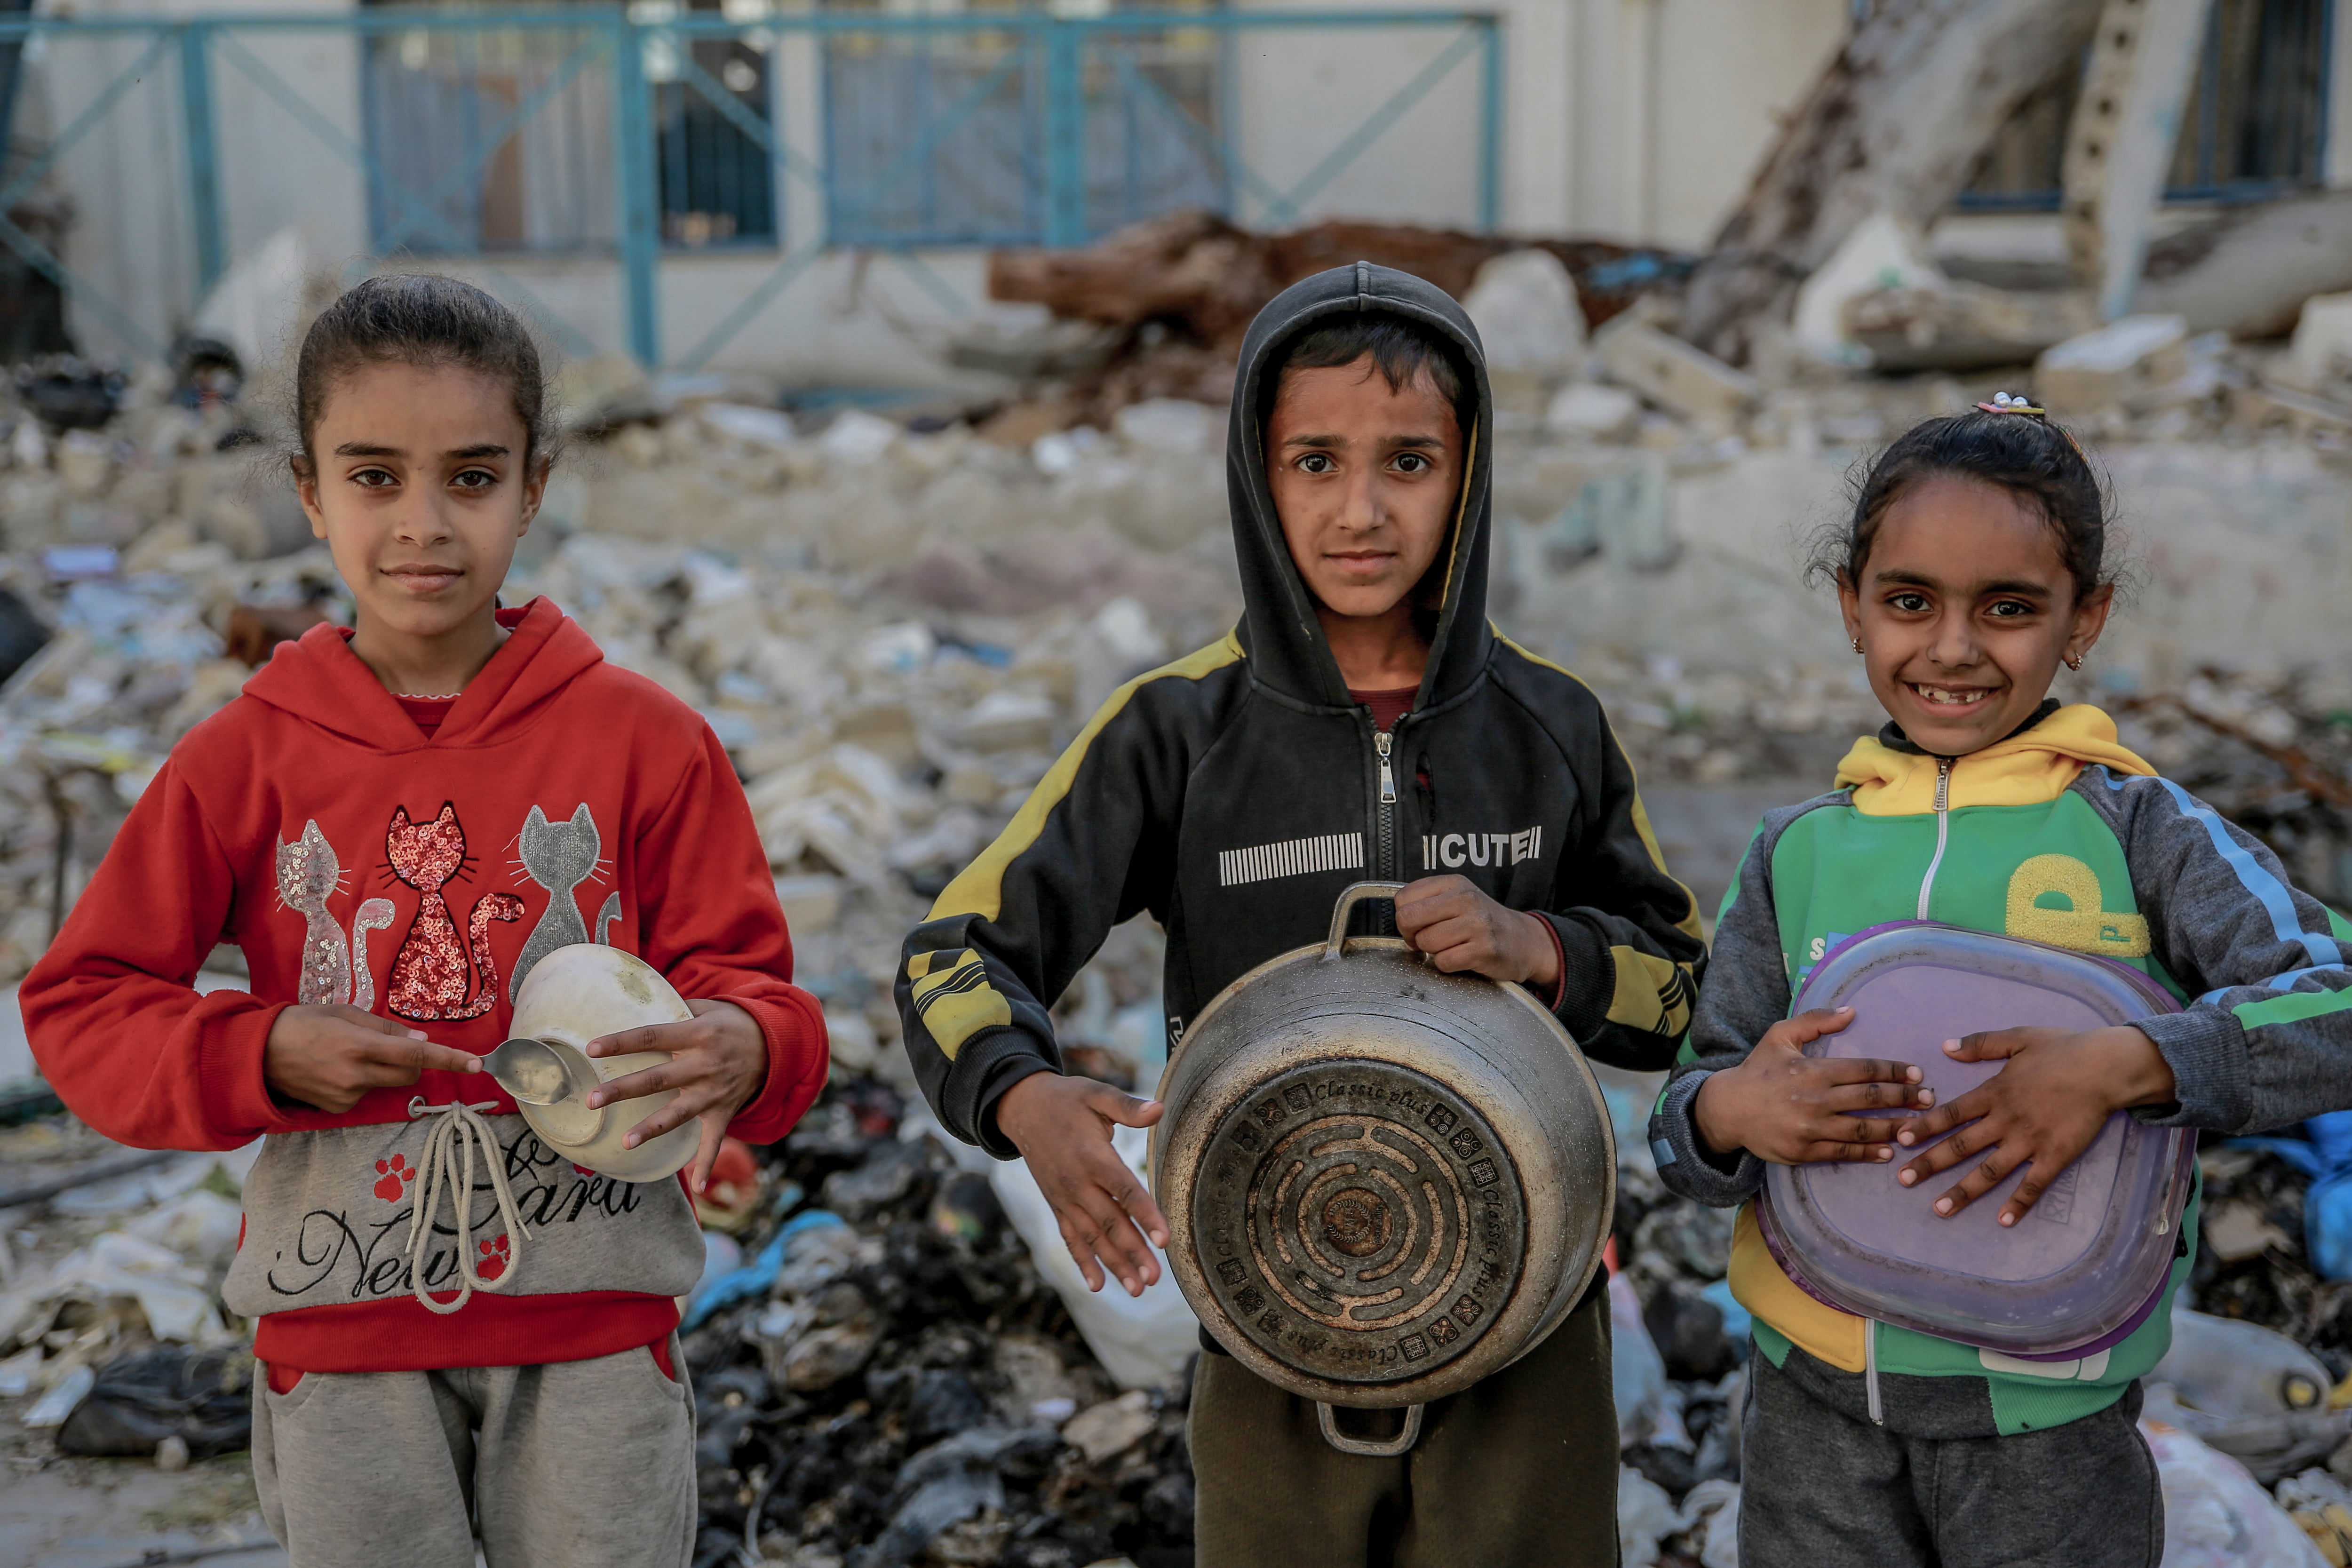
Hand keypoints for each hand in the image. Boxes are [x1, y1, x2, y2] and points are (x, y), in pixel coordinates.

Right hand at [264, 1004, 483, 1113]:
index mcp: (361, 1045)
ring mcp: (347, 1095)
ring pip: (388, 1084)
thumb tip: (421, 1040)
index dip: (450, 1059)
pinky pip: (366, 1095)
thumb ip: (386, 1029)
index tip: (477, 1064)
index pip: (417, 1053)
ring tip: (349, 1056)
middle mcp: (357, 1074)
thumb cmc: (304, 1024)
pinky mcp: (338, 1109)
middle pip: (410, 1073)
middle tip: (391, 1046)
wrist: (258, 1054)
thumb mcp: (346, 1014)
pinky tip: (336, 1072)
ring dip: (383, 1071)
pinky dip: (362, 1083)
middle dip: (414, 1061)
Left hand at [584, 999, 769, 1193]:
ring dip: (652, 1128)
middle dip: (623, 1090)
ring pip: (678, 1113)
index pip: (653, 1036)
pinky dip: (708, 1164)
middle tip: (592, 1100)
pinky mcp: (724, 1112)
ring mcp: (715, 1092)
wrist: (775, 1044)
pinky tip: (699, 1187)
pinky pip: (715, 1141)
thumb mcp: (707, 1008)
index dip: (622, 1042)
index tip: (591, 1048)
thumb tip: (638, 1005)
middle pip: (658, 1078)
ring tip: (626, 1142)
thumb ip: (676, 1010)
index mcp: (698, 1034)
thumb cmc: (730, 1024)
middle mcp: (705, 1064)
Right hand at [994, 1071, 1167, 1297]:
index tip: (1164, 1239)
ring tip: (1137, 1288)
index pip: (1124, 1190)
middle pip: (1110, 1222)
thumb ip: (1127, 1106)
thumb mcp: (1096, 1094)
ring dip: (1114, 1264)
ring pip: (1092, 1237)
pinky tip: (1097, 1285)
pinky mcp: (1056, 1204)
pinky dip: (1082, 1262)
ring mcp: (1064, 1197)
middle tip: (1155, 1277)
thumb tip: (1159, 1109)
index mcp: (1092, 1156)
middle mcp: (1077, 1183)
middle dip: (1133, 1252)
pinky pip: (1069, 1237)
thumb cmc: (1067, 1100)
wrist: (1023, 1108)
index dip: (1145, 1215)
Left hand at [1393, 875, 1559, 987]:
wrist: (1523, 940)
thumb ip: (1426, 901)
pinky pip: (1444, 962)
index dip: (1404, 917)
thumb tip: (1399, 917)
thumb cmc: (1481, 923)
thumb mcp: (1457, 899)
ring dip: (1432, 951)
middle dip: (1411, 935)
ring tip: (1451, 947)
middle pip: (1408, 918)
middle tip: (1427, 940)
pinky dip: (1447, 965)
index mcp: (1454, 883)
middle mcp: (1466, 899)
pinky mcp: (1485, 950)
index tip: (1419, 925)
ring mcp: (1478, 924)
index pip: (1403, 898)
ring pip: (1426, 942)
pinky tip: (1462, 957)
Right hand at [1691, 1006, 1931, 1164]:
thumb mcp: (1780, 1036)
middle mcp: (1815, 1099)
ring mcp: (1810, 1127)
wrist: (1727, 1109)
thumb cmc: (1758, 1070)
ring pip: (1862, 1129)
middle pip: (1870, 1099)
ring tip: (1918, 1127)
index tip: (1917, 1074)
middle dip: (1905, 1099)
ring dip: (1894, 1128)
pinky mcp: (1804, 1151)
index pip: (1865, 1070)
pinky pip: (1843, 1152)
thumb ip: (1814, 1021)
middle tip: (1929, 1100)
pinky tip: (1888, 1152)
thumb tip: (1850, 1011)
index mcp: (1813, 1070)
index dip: (1895, 1072)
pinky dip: (1868, 1153)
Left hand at [1891, 1025, 2174, 1224]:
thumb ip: (1981, 1044)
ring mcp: (2030, 1141)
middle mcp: (2006, 1120)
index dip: (1924, 1126)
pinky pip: (2034, 1184)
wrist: (2106, 1067)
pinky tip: (2003, 1221)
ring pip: (1990, 1171)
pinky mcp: (2056, 1156)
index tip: (1900, 1139)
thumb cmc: (2063, 1049)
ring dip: (1963, 1191)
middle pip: (1961, 1146)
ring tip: (1939, 1210)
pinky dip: (2019, 1203)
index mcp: (1994, 1092)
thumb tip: (1945, 1047)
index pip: (1950, 1113)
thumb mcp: (2018, 1037)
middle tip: (1903, 1180)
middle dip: (1930, 1164)